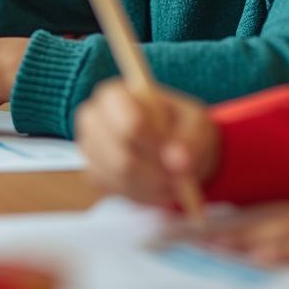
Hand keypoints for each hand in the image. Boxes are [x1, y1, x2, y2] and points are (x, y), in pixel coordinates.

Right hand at [74, 79, 219, 206]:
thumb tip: (178, 163)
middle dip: (156, 172)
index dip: (156, 144)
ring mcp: (90, 149)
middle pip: (121, 158)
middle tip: (179, 177)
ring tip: (173, 181)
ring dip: (154, 185)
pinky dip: (145, 194)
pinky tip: (158, 185)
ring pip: (122, 178)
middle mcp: (94, 119)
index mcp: (116, 94)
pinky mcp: (94, 175)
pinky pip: (119, 192)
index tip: (175, 153)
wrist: (171, 147)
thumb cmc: (181, 127)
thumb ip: (192, 139)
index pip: (129, 124)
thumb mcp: (197, 123)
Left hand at [204, 184, 288, 266]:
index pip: (281, 217)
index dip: (247, 224)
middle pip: (271, 221)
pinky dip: (285, 251)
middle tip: (194, 236)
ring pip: (283, 231)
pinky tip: (261, 256)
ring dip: (246, 240)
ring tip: (212, 247)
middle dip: (232, 230)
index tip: (214, 230)